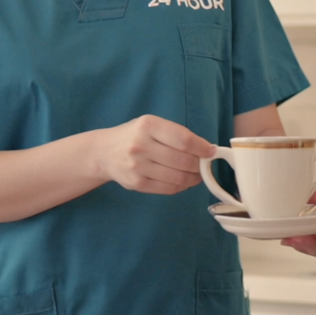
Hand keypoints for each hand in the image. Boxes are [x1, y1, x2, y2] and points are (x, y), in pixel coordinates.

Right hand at [95, 116, 211, 194]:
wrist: (104, 152)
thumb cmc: (134, 136)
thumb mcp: (151, 125)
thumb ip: (176, 135)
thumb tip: (206, 150)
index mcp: (148, 126)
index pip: (183, 139)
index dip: (202, 148)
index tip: (211, 152)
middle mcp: (141, 146)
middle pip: (182, 161)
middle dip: (200, 165)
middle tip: (205, 165)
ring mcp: (138, 167)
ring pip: (178, 177)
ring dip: (194, 178)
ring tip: (197, 175)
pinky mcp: (137, 184)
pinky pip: (168, 189)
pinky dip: (182, 186)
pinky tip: (184, 181)